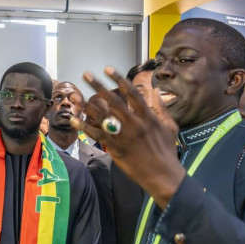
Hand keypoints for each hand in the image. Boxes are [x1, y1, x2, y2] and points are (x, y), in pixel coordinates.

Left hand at [77, 67, 184, 208]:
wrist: (162, 174)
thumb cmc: (167, 151)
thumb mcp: (170, 126)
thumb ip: (161, 107)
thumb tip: (155, 90)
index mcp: (147, 116)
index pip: (131, 93)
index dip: (119, 79)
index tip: (108, 69)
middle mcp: (134, 123)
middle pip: (113, 100)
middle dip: (98, 86)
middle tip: (86, 74)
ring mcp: (123, 136)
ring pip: (102, 116)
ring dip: (87, 104)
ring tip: (76, 95)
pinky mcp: (116, 148)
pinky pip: (97, 135)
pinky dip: (85, 127)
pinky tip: (74, 120)